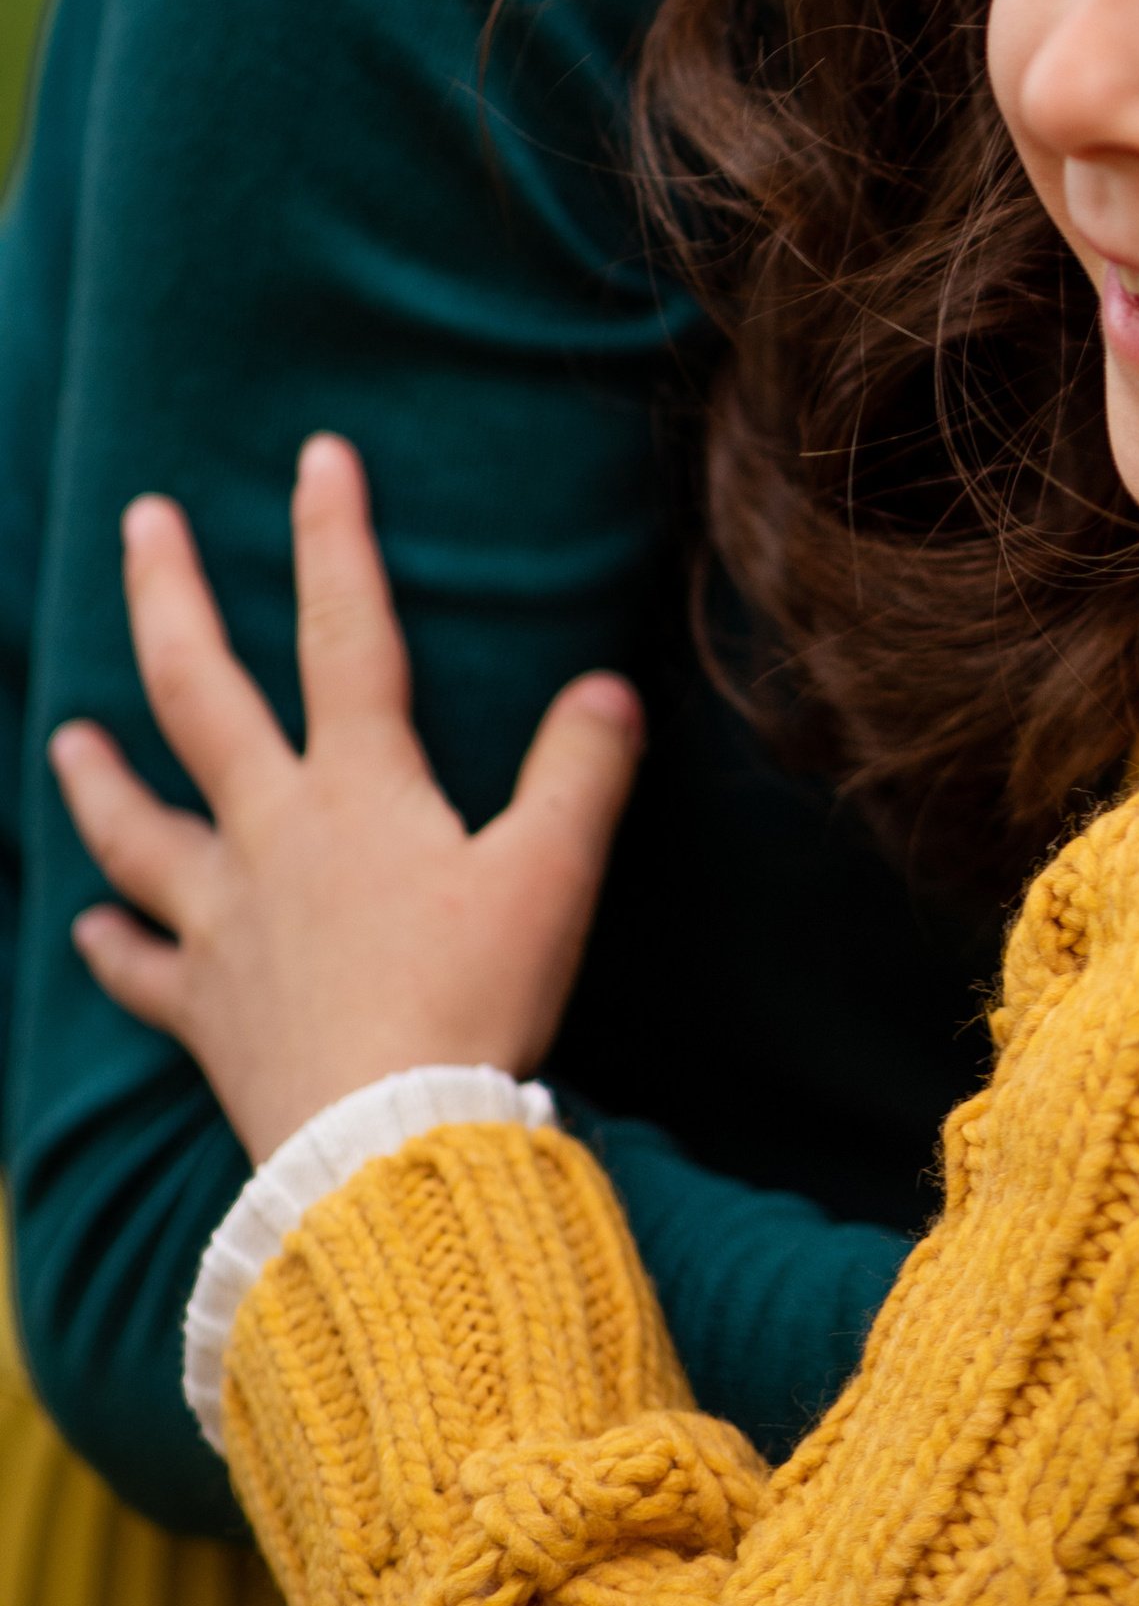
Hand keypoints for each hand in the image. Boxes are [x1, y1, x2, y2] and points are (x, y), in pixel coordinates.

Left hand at [50, 435, 643, 1166]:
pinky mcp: (207, 1013)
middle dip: (167, 598)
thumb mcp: (553, 875)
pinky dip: (112, 945)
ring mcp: (224, 925)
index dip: (333, 538)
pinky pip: (143, 971)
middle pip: (200, 697)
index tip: (316, 455)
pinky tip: (86, 927)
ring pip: (138, 831)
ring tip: (64, 735)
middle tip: (140, 522)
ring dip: (98, 779)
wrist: (382, 1149)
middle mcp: (272, 838)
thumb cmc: (473, 1003)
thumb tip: (608, 687)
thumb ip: (581, 771)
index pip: (345, 632)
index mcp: (359, 790)